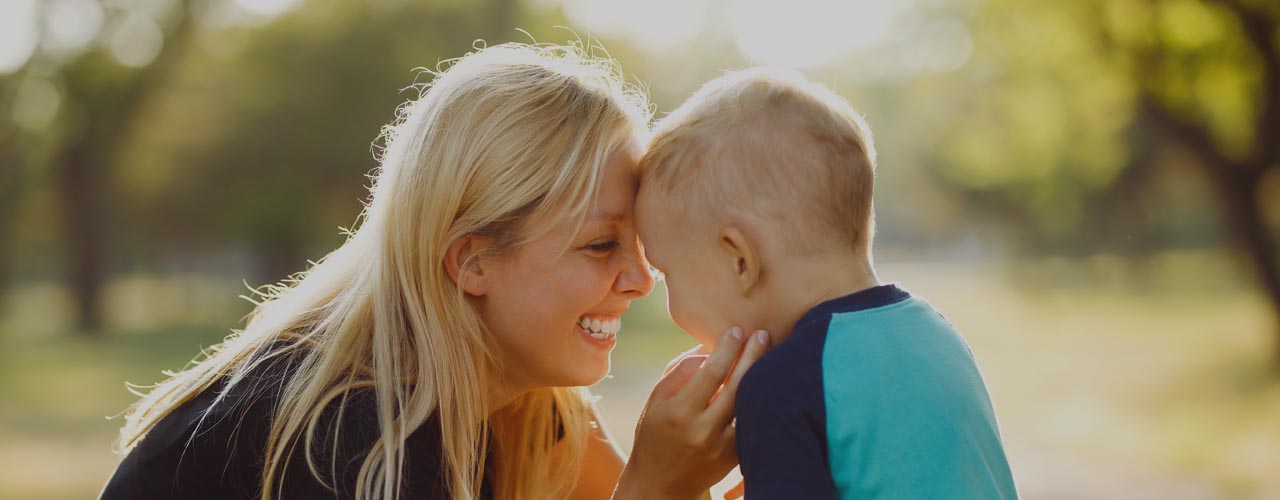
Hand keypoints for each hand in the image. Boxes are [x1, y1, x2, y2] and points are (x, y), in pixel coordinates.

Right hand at [613, 326, 770, 499]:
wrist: (660, 485)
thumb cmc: (655, 435)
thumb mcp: (655, 401)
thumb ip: (680, 372)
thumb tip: (708, 347)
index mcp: (679, 412)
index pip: (711, 371)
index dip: (728, 347)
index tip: (736, 330)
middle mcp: (702, 430)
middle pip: (737, 384)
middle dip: (753, 355)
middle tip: (763, 334)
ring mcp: (721, 447)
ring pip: (749, 404)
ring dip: (761, 376)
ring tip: (769, 353)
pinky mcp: (734, 458)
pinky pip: (750, 423)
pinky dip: (757, 402)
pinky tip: (764, 384)